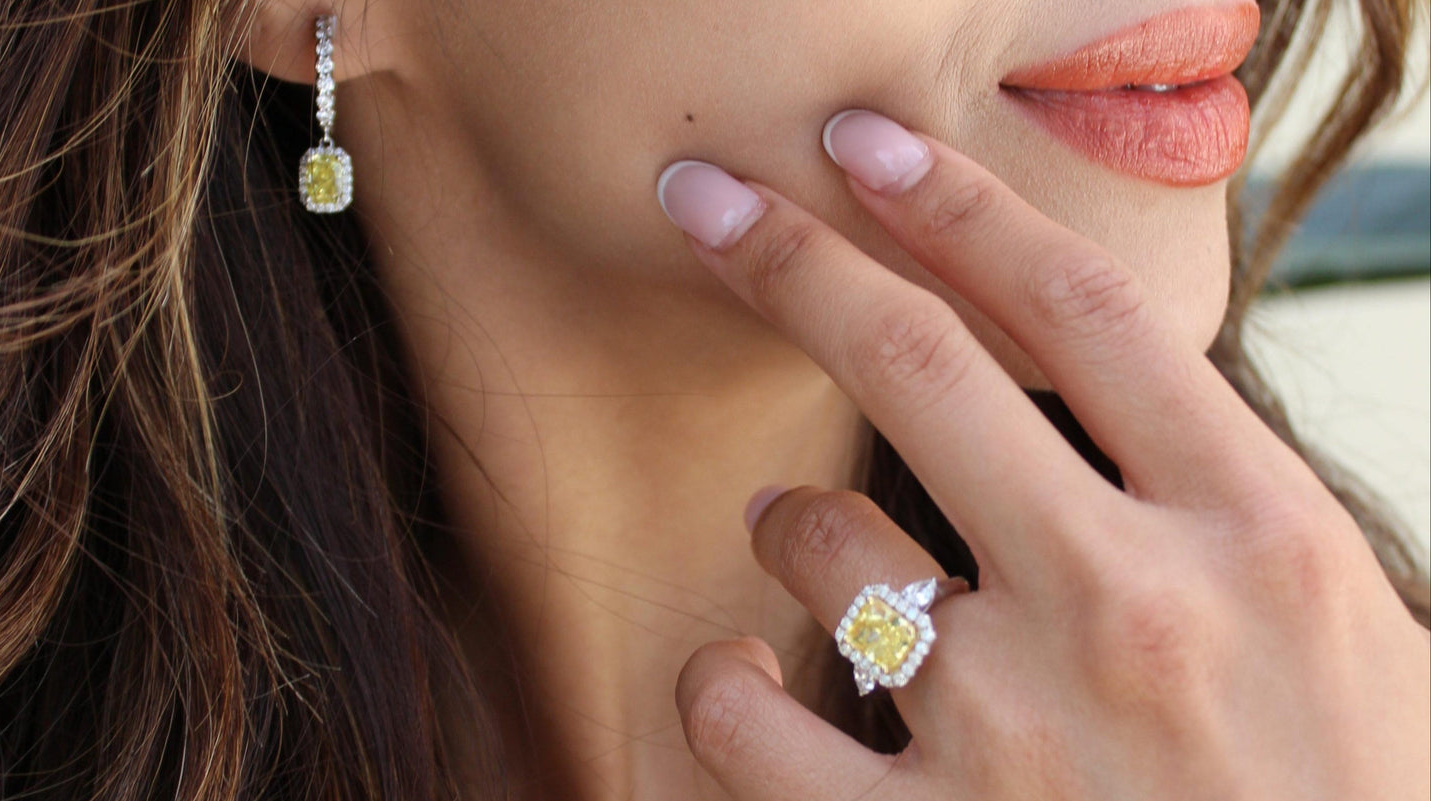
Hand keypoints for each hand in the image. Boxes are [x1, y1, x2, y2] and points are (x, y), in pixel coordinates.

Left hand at [656, 110, 1430, 799]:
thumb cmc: (1342, 799)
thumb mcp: (1336, 624)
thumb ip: (1209, 500)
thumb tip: (1075, 386)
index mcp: (1258, 537)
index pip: (1084, 311)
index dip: (958, 204)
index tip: (863, 149)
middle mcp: (1129, 609)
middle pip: (918, 367)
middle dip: (791, 260)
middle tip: (706, 203)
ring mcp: (1015, 731)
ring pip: (818, 538)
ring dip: (790, 523)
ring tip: (810, 547)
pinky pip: (743, 715)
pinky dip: (722, 679)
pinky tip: (746, 675)